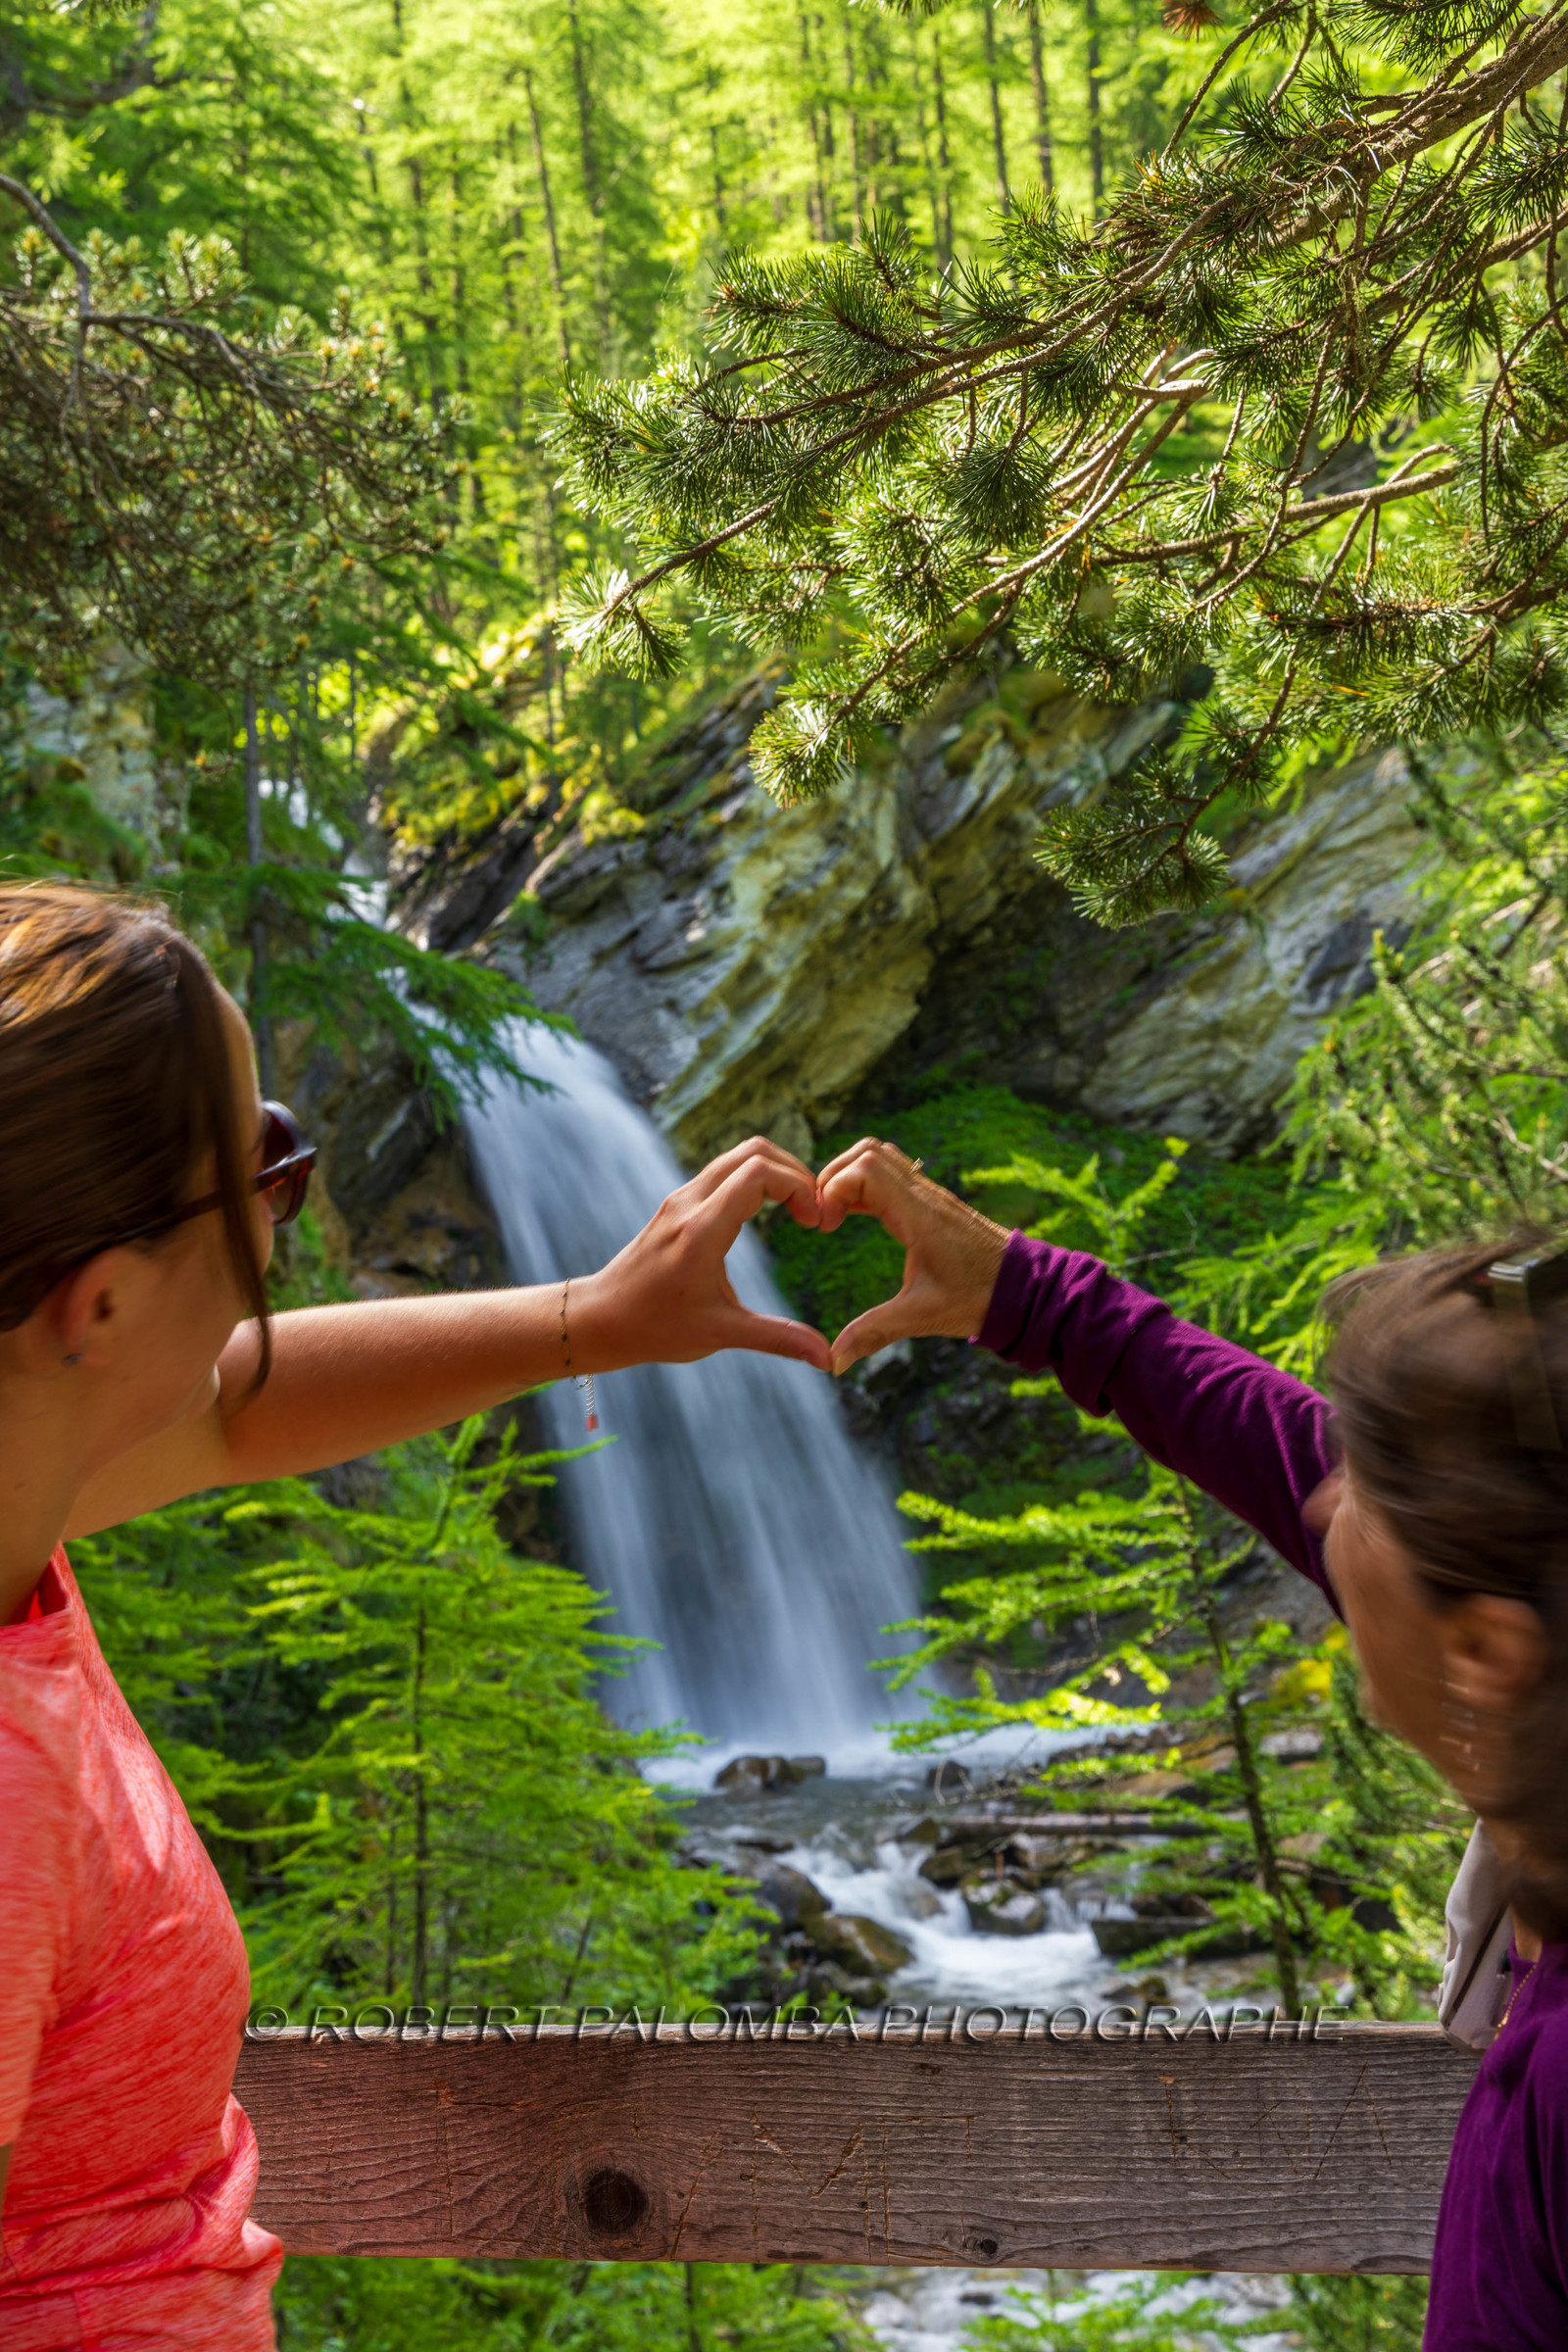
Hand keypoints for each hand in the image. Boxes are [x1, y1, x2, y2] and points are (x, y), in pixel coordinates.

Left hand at [572, 1136, 831, 1372]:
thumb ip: (778, 1339)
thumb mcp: (721, 1334)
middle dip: (795, 1172)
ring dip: (776, 1172)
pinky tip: (769, 1212)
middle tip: (814, 1211)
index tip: (815, 1222)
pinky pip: (724, 1171)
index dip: (799, 1187)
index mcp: (702, 1231)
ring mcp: (681, 1199)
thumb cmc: (655, 1328)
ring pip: (738, 1156)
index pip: (759, 1173)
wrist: (601, 1318)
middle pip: (754, 1151)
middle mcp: (690, 1204)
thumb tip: (827, 1360)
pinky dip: (755, 1178)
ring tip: (798, 1209)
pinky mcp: (678, 1204)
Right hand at [815, 1138, 1009, 1373]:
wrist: (1026, 1288)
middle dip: (834, 1176)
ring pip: (882, 1157)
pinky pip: (894, 1175)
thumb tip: (833, 1361)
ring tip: (836, 1214)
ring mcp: (931, 1195)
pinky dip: (868, 1185)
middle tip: (824, 1215)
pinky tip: (858, 1216)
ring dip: (850, 1176)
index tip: (825, 1227)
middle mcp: (925, 1195)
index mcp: (920, 1215)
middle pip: (868, 1152)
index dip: (833, 1190)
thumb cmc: (980, 1299)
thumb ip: (874, 1333)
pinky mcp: (934, 1203)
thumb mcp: (922, 1316)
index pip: (864, 1170)